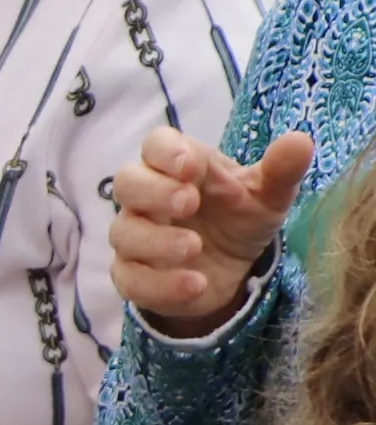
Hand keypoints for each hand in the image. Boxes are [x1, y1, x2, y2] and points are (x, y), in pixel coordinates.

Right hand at [111, 128, 309, 337]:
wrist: (233, 269)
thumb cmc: (241, 218)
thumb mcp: (268, 195)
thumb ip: (281, 169)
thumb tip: (300, 141)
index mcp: (177, 167)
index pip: (155, 145)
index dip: (165, 152)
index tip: (191, 166)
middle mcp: (147, 199)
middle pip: (126, 182)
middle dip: (154, 191)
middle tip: (189, 202)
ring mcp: (135, 237)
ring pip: (124, 233)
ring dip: (156, 241)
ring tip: (194, 248)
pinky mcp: (133, 276)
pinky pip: (130, 279)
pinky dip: (160, 284)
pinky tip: (194, 284)